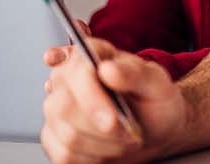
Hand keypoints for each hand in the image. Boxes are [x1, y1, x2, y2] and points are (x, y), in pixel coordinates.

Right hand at [39, 36, 188, 163]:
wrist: (155, 128)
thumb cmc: (154, 100)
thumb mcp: (156, 83)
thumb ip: (135, 73)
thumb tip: (108, 69)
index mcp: (89, 55)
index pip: (75, 71)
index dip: (91, 97)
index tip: (111, 120)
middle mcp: (66, 79)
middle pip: (64, 107)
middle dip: (103, 127)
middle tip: (130, 131)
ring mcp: (56, 108)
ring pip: (68, 135)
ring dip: (104, 144)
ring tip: (125, 137)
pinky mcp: (53, 136)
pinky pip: (64, 155)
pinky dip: (94, 158)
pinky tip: (109, 147)